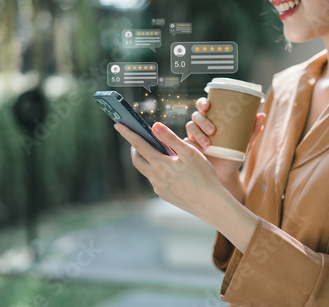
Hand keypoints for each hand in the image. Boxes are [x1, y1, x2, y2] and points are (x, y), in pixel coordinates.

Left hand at [115, 121, 258, 252]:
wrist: (210, 203)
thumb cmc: (203, 176)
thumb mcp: (189, 152)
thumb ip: (170, 138)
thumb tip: (154, 126)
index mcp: (160, 164)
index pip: (139, 144)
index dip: (128, 133)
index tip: (118, 124)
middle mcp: (155, 178)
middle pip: (137, 161)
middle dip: (135, 149)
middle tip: (138, 140)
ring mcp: (160, 189)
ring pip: (147, 172)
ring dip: (147, 161)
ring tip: (156, 153)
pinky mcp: (166, 196)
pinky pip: (157, 182)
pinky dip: (157, 172)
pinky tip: (169, 170)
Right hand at [185, 97, 266, 182]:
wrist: (227, 174)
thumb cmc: (234, 154)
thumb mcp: (244, 143)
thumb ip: (252, 130)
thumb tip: (262, 115)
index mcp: (213, 119)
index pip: (203, 106)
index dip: (203, 103)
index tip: (208, 105)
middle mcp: (201, 125)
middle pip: (196, 116)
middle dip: (202, 121)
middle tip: (213, 131)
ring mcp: (194, 136)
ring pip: (190, 128)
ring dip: (197, 134)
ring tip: (208, 144)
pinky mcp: (190, 148)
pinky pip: (186, 143)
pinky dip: (192, 145)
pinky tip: (199, 151)